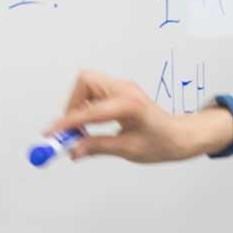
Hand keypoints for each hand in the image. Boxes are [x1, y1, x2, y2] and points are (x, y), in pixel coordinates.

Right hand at [43, 69, 200, 162]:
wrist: (180, 136)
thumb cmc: (162, 142)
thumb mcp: (129, 150)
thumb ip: (98, 147)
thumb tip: (73, 150)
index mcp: (129, 104)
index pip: (89, 110)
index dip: (67, 123)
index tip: (52, 134)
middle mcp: (125, 90)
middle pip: (84, 82)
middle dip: (71, 105)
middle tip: (70, 131)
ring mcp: (123, 87)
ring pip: (87, 84)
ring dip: (78, 105)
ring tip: (82, 130)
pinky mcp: (121, 91)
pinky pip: (95, 91)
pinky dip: (86, 106)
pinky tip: (92, 125)